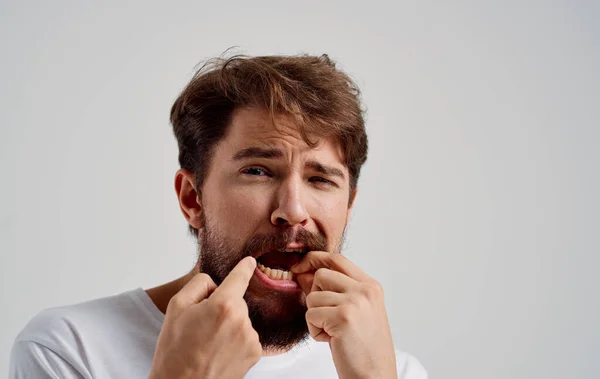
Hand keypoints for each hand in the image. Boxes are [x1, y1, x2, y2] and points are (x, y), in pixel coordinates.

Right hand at [149, 256, 261, 378]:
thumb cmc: (175, 350)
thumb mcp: (176, 307)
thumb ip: (199, 285)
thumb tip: (215, 284)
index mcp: (224, 305)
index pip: (239, 278)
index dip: (244, 267)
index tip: (250, 261)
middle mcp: (242, 320)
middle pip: (235, 301)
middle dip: (221, 306)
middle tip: (200, 327)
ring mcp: (251, 339)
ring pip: (240, 319)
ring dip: (228, 325)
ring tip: (208, 343)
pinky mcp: (254, 354)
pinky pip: (245, 336)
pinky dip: (235, 340)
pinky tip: (218, 351)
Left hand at [291, 252, 396, 378]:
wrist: (375, 376)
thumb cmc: (363, 348)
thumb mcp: (353, 312)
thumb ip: (333, 290)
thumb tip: (303, 272)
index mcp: (371, 286)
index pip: (337, 259)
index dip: (314, 259)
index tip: (300, 266)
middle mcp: (365, 290)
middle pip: (321, 275)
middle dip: (314, 295)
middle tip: (326, 317)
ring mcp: (355, 302)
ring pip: (313, 296)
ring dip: (315, 317)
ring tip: (332, 332)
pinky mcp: (343, 317)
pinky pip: (310, 314)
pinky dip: (314, 330)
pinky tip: (331, 340)